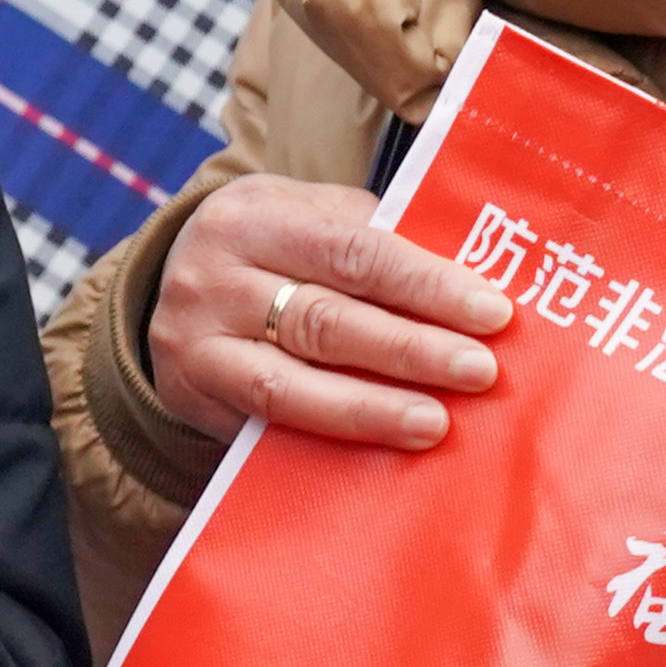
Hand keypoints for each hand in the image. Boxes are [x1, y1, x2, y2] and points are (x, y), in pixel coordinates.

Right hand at [144, 176, 509, 448]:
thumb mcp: (310, 217)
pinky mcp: (192, 398)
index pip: (354, 253)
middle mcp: (213, 280)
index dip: (426, 286)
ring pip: (289, 385)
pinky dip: (328, 438)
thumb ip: (376, 243)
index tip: (493, 313)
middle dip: (410, 350)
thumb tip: (472, 292)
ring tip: (435, 423)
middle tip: (479, 372)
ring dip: (370, 408)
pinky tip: (379, 449)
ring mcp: (195, 345)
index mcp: (253, 218)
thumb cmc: (273, 248)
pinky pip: (266, 426)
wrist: (172, 282)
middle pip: (324, 321)